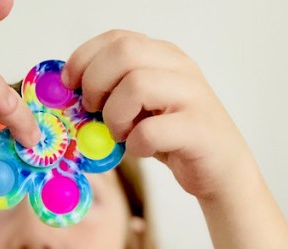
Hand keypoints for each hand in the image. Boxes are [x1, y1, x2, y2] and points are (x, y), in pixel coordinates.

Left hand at [63, 30, 257, 199]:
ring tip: (121, 133)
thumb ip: (112, 91)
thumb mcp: (140, 106)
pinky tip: (140, 149)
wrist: (220, 170)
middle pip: (124, 53)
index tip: (70, 85)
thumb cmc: (173, 137)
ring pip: (137, 85)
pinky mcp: (198, 129)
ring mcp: (192, 96)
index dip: (84, 58)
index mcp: (163, 56)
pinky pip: (151, 130)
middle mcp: (179, 68)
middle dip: (96, 84)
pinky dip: (135, 144)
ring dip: (115, 116)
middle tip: (94, 111)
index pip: (117, 38)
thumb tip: (67, 92)